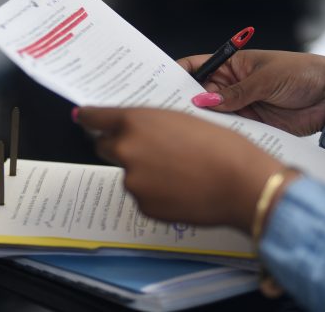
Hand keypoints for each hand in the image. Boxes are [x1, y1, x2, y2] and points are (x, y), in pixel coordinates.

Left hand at [75, 106, 289, 231]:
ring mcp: (132, 181)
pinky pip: (143, 196)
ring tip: (180, 171)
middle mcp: (126, 150)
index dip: (88, 118)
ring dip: (144, 172)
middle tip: (148, 149)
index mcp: (134, 122)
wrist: (241, 183)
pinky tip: (182, 189)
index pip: (94, 118)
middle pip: (105, 147)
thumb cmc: (221, 146)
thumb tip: (134, 131)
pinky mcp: (143, 206)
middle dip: (120, 147)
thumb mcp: (181, 119)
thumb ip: (150, 124)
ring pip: (129, 174)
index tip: (82, 117)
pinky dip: (156, 193)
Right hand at [178, 50, 324, 135]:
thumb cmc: (302, 73)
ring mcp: (241, 106)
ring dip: (203, 122)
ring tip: (185, 130)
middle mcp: (231, 86)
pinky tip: (210, 141)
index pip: (196, 67)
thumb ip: (234, 93)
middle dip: (185, 102)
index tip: (158, 84)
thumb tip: (202, 101)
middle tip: (168, 113)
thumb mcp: (265, 79)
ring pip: (213, 115)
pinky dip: (222, 135)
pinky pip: (231, 130)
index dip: (176, 74)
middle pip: (199, 94)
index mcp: (232, 66)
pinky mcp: (253, 125)